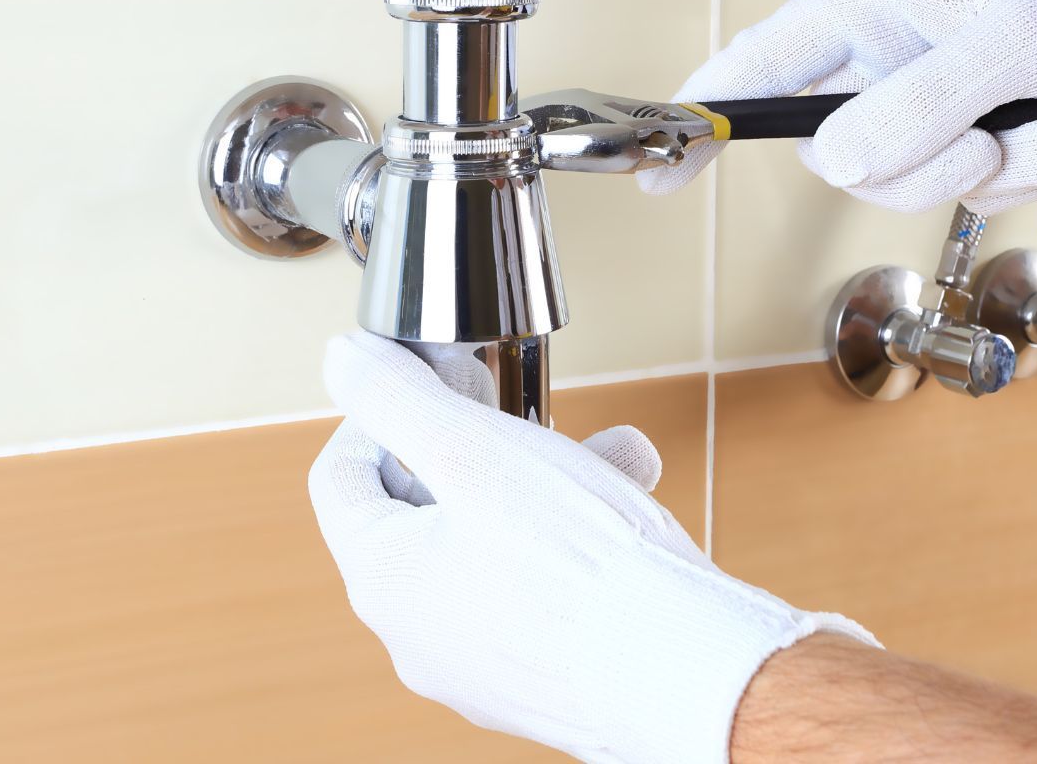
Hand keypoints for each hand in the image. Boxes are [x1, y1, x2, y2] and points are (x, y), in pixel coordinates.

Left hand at [309, 332, 873, 763]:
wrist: (695, 676)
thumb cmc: (585, 573)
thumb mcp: (475, 450)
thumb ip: (397, 397)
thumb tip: (345, 361)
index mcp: (387, 583)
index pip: (341, 479)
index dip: (378, 414)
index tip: (429, 381)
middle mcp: (424, 637)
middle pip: (423, 511)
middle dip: (480, 442)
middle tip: (516, 408)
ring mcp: (485, 665)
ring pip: (494, 544)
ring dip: (542, 481)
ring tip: (603, 448)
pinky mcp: (547, 677)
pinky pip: (542, 588)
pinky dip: (574, 537)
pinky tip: (627, 497)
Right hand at [640, 0, 1036, 213]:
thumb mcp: (1024, 41)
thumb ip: (922, 103)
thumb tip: (836, 159)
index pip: (758, 63)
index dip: (702, 116)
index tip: (658, 173)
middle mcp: (896, 47)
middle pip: (846, 154)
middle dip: (934, 165)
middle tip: (1002, 138)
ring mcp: (941, 93)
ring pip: (921, 182)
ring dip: (1017, 170)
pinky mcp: (988, 129)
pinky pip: (981, 189)